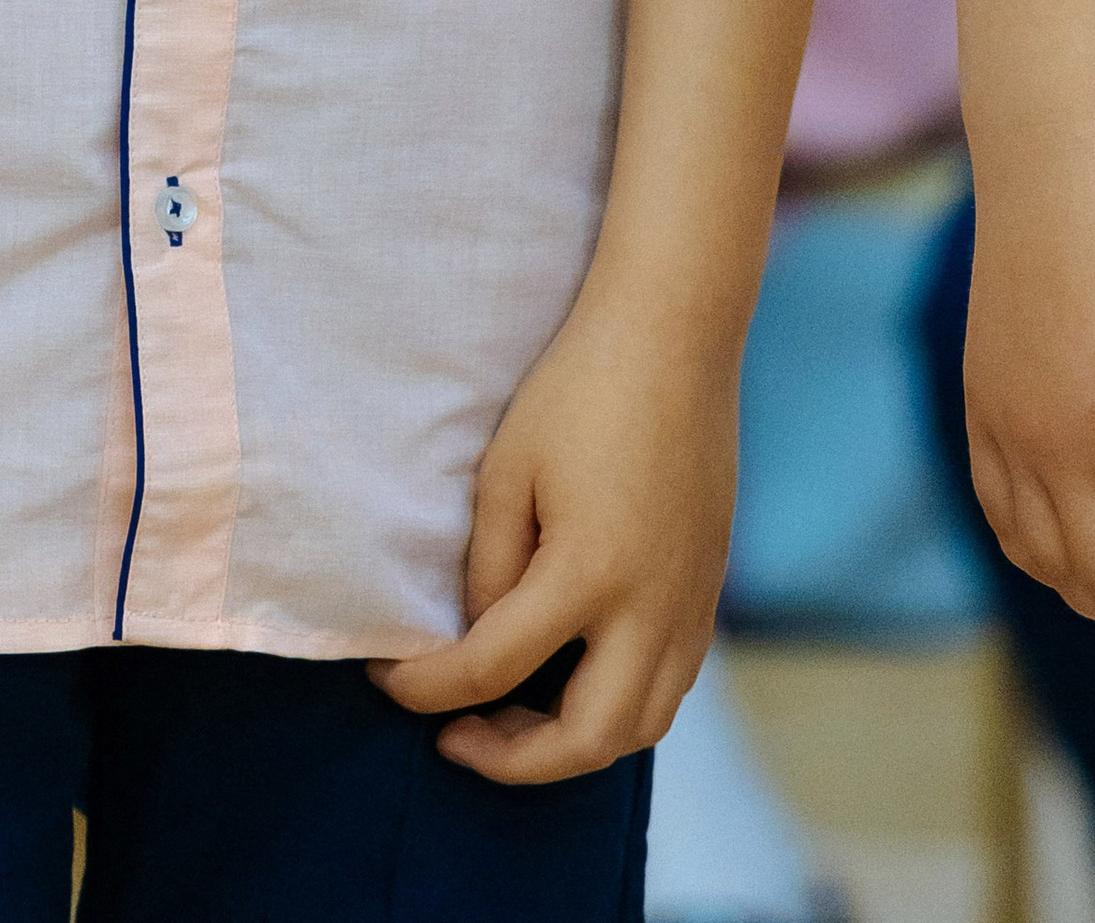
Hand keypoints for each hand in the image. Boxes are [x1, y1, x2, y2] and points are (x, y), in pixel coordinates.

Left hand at [372, 277, 730, 783]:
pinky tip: (573, 675)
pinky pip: (669, 686)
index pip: (493, 668)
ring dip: (573, 743)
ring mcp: (691, 606)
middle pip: (587, 740)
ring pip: (640, 728)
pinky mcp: (709, 591)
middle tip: (455, 735)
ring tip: (513, 714)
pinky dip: (619, 706)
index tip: (385, 681)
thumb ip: (489, 568)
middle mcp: (651, 609)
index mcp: (589, 575)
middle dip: (513, 757)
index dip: (427, 688)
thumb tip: (481, 636)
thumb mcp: (508, 471)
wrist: (674, 337)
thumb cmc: (578, 389)